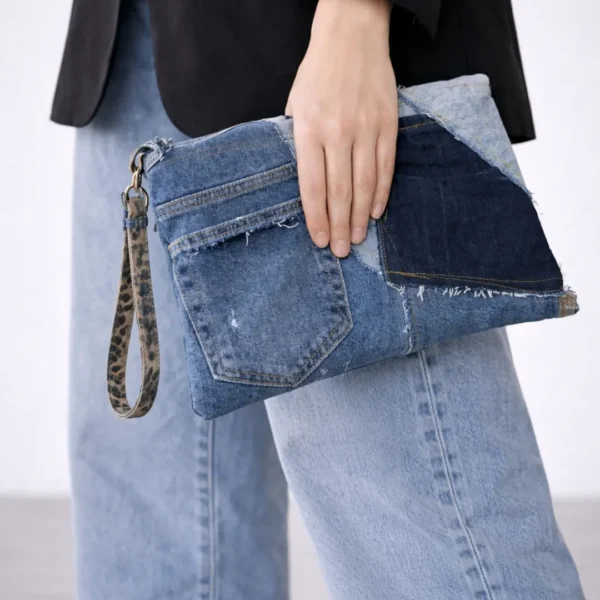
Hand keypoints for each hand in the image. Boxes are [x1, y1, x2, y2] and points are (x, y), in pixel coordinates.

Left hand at [285, 0, 397, 257]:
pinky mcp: (388, 124)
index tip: (320, 241)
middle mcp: (338, 132)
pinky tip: (376, 212)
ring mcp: (366, 129)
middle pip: (340, 192)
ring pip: (365, 184)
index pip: (312, 186)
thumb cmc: (317, 72)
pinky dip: (381, 192)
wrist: (352, 34)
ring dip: (360, 216)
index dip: (316, 218)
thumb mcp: (294, 104)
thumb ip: (298, 142)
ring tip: (357, 239)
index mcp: (309, 129)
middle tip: (342, 251)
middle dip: (340, 226)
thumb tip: (304, 181)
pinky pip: (386, 166)